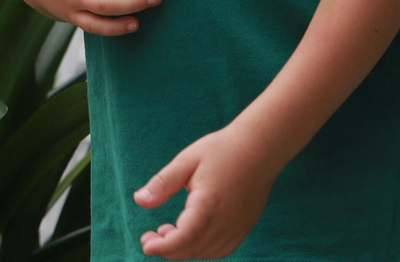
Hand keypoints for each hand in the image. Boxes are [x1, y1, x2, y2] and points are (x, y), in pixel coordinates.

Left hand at [133, 123, 279, 258]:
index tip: (145, 244)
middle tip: (150, 238)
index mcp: (208, 205)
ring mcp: (238, 227)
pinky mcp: (245, 227)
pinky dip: (203, 250)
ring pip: (207, 253)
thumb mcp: (187, 161)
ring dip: (185, 250)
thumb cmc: (221, 150)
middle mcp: (226, 222)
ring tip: (168, 232)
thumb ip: (163, 183)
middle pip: (193, 250)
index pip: (183, 239)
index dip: (163, 247)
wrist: (260, 147)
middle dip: (168, 250)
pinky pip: (222, 249)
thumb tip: (139, 200)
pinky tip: (191, 236)